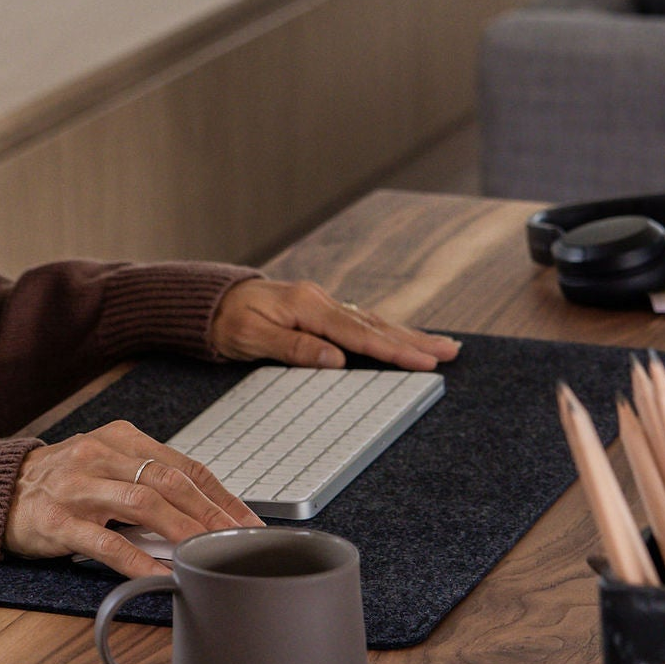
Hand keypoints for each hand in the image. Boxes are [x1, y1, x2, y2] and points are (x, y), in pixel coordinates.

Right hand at [3, 419, 258, 582]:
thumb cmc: (61, 483)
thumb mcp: (107, 467)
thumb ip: (149, 482)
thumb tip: (205, 514)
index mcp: (121, 440)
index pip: (184, 466)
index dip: (221, 496)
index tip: (247, 522)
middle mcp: (100, 457)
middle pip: (169, 481)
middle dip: (210, 514)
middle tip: (237, 542)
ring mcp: (77, 488)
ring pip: (142, 504)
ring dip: (181, 531)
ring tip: (207, 554)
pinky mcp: (56, 521)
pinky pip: (104, 542)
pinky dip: (137, 559)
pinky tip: (159, 575)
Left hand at [210, 278, 459, 372]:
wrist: (213, 302)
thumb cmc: (229, 322)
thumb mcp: (253, 339)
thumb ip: (295, 348)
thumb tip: (337, 360)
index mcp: (308, 307)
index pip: (359, 334)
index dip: (393, 350)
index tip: (423, 361)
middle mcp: (322, 302)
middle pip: (377, 325)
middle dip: (416, 340)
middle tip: (451, 351)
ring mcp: (325, 305)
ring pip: (374, 322)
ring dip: (409, 335)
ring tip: (441, 345)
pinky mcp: (323, 312)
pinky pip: (362, 323)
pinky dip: (388, 332)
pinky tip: (405, 338)